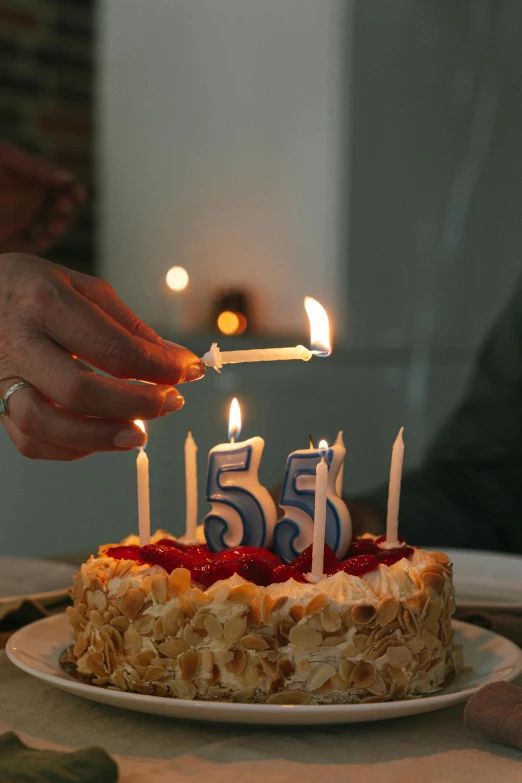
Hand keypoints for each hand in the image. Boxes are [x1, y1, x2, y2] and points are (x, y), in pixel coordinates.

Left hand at [0, 143, 84, 253]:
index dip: (72, 191)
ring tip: (53, 224)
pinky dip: (40, 244)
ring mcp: (18, 223)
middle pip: (57, 209)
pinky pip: (30, 247)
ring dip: (57, 228)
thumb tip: (67, 179)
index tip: (78, 195)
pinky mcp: (8, 241)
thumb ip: (34, 167)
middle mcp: (26, 203)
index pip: (58, 187)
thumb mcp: (4, 158)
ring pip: (48, 229)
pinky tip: (43, 237)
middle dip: (66, 210)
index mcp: (28, 180)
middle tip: (63, 208)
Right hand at [0, 253, 205, 459]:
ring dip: (101, 436)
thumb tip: (176, 362)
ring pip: (46, 425)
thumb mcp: (83, 288)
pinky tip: (100, 435)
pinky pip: (30, 441)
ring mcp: (0, 377)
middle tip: (171, 402)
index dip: (159, 367)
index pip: (113, 349)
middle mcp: (19, 343)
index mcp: (47, 304)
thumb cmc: (33, 288)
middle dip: (136, 404)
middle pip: (79, 392)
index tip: (188, 371)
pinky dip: (71, 447)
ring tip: (138, 434)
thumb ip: (129, 328)